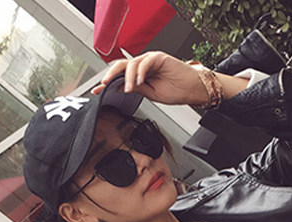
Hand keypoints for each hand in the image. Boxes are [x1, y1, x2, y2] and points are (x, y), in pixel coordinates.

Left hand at [94, 52, 209, 106]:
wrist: (192, 89)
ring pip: (131, 64)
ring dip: (127, 77)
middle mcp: (143, 65)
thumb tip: (121, 88)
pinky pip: (145, 62)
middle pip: (121, 65)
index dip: (108, 82)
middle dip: (110, 75)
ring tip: (128, 88)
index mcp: (140, 74)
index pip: (120, 76)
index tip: (98, 91)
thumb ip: (137, 89)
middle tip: (104, 85)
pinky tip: (139, 81)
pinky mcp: (158, 57)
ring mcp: (150, 60)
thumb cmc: (176, 91)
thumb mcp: (152, 94)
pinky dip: (140, 72)